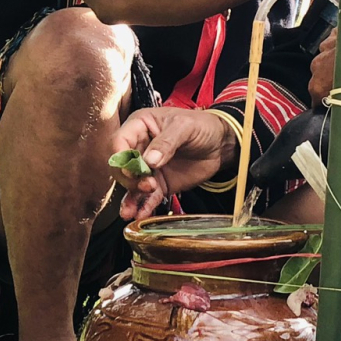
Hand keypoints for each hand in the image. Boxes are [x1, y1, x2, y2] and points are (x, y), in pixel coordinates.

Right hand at [108, 106, 241, 220]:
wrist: (221, 143)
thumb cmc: (202, 126)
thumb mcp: (185, 126)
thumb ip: (167, 142)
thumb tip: (150, 160)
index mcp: (140, 126)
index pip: (119, 142)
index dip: (122, 158)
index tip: (132, 169)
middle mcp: (139, 147)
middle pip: (122, 167)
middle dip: (130, 180)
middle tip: (148, 185)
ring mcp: (148, 168)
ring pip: (131, 185)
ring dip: (130, 198)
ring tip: (131, 212)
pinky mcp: (159, 183)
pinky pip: (147, 197)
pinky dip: (143, 206)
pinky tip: (141, 215)